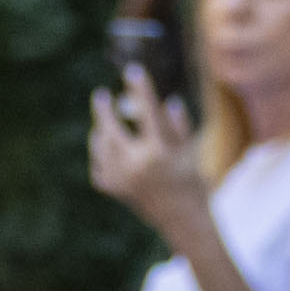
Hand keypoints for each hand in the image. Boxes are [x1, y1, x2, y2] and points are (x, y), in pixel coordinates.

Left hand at [86, 71, 211, 245]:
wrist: (181, 219)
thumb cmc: (190, 181)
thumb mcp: (190, 151)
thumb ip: (179, 126)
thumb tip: (169, 101)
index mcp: (159, 153)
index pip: (147, 112)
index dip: (140, 89)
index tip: (133, 71)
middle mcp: (136, 165)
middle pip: (111, 129)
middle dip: (103, 110)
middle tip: (100, 96)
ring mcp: (121, 179)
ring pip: (101, 146)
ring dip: (100, 131)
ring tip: (103, 123)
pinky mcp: (112, 189)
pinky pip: (99, 165)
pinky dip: (101, 155)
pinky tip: (105, 149)